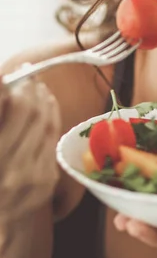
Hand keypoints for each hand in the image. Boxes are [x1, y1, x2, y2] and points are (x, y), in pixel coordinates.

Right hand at [0, 76, 60, 222]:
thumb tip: (4, 83)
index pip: (16, 108)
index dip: (17, 86)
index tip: (15, 75)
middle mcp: (11, 169)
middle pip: (32, 112)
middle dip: (32, 90)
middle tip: (29, 78)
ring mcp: (32, 177)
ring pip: (47, 124)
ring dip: (45, 101)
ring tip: (38, 90)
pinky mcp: (47, 182)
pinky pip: (52, 141)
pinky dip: (51, 121)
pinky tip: (44, 111)